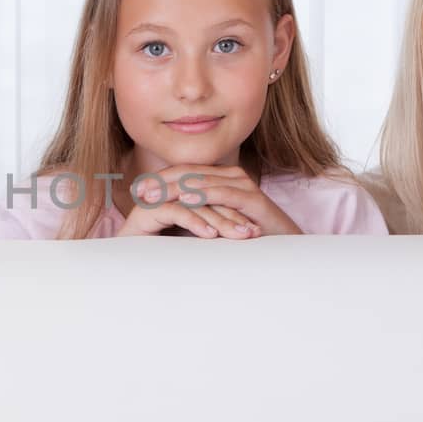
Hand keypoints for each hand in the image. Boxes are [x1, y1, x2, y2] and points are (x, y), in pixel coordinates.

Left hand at [115, 166, 262, 239]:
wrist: (286, 248)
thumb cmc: (248, 239)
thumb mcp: (216, 224)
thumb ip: (196, 216)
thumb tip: (165, 220)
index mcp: (221, 178)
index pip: (183, 172)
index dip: (159, 180)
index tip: (136, 190)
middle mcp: (231, 176)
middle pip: (188, 173)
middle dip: (160, 182)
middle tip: (138, 192)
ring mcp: (242, 185)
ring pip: (201, 181)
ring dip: (174, 188)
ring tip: (152, 196)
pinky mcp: (252, 198)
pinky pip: (222, 194)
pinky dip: (201, 195)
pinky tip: (183, 201)